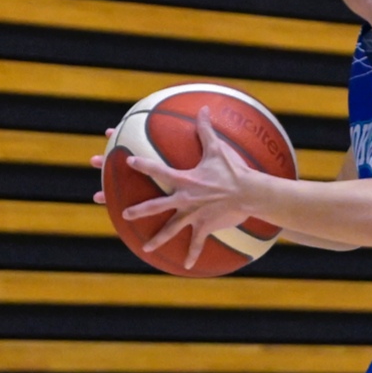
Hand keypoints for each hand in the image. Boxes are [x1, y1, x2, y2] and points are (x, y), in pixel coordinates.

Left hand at [106, 122, 262, 269]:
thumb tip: (204, 107)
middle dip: (137, 210)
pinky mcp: (205, 226)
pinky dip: (192, 253)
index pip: (158, 169)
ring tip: (145, 248)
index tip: (127, 161)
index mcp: (184, 179)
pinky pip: (197, 242)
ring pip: (171, 229)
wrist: (249, 193)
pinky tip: (187, 265)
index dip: (142, 165)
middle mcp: (184, 199)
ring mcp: (193, 214)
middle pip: (155, 205)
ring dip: (158, 239)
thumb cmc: (234, 170)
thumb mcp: (218, 148)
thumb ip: (206, 129)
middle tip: (122, 213)